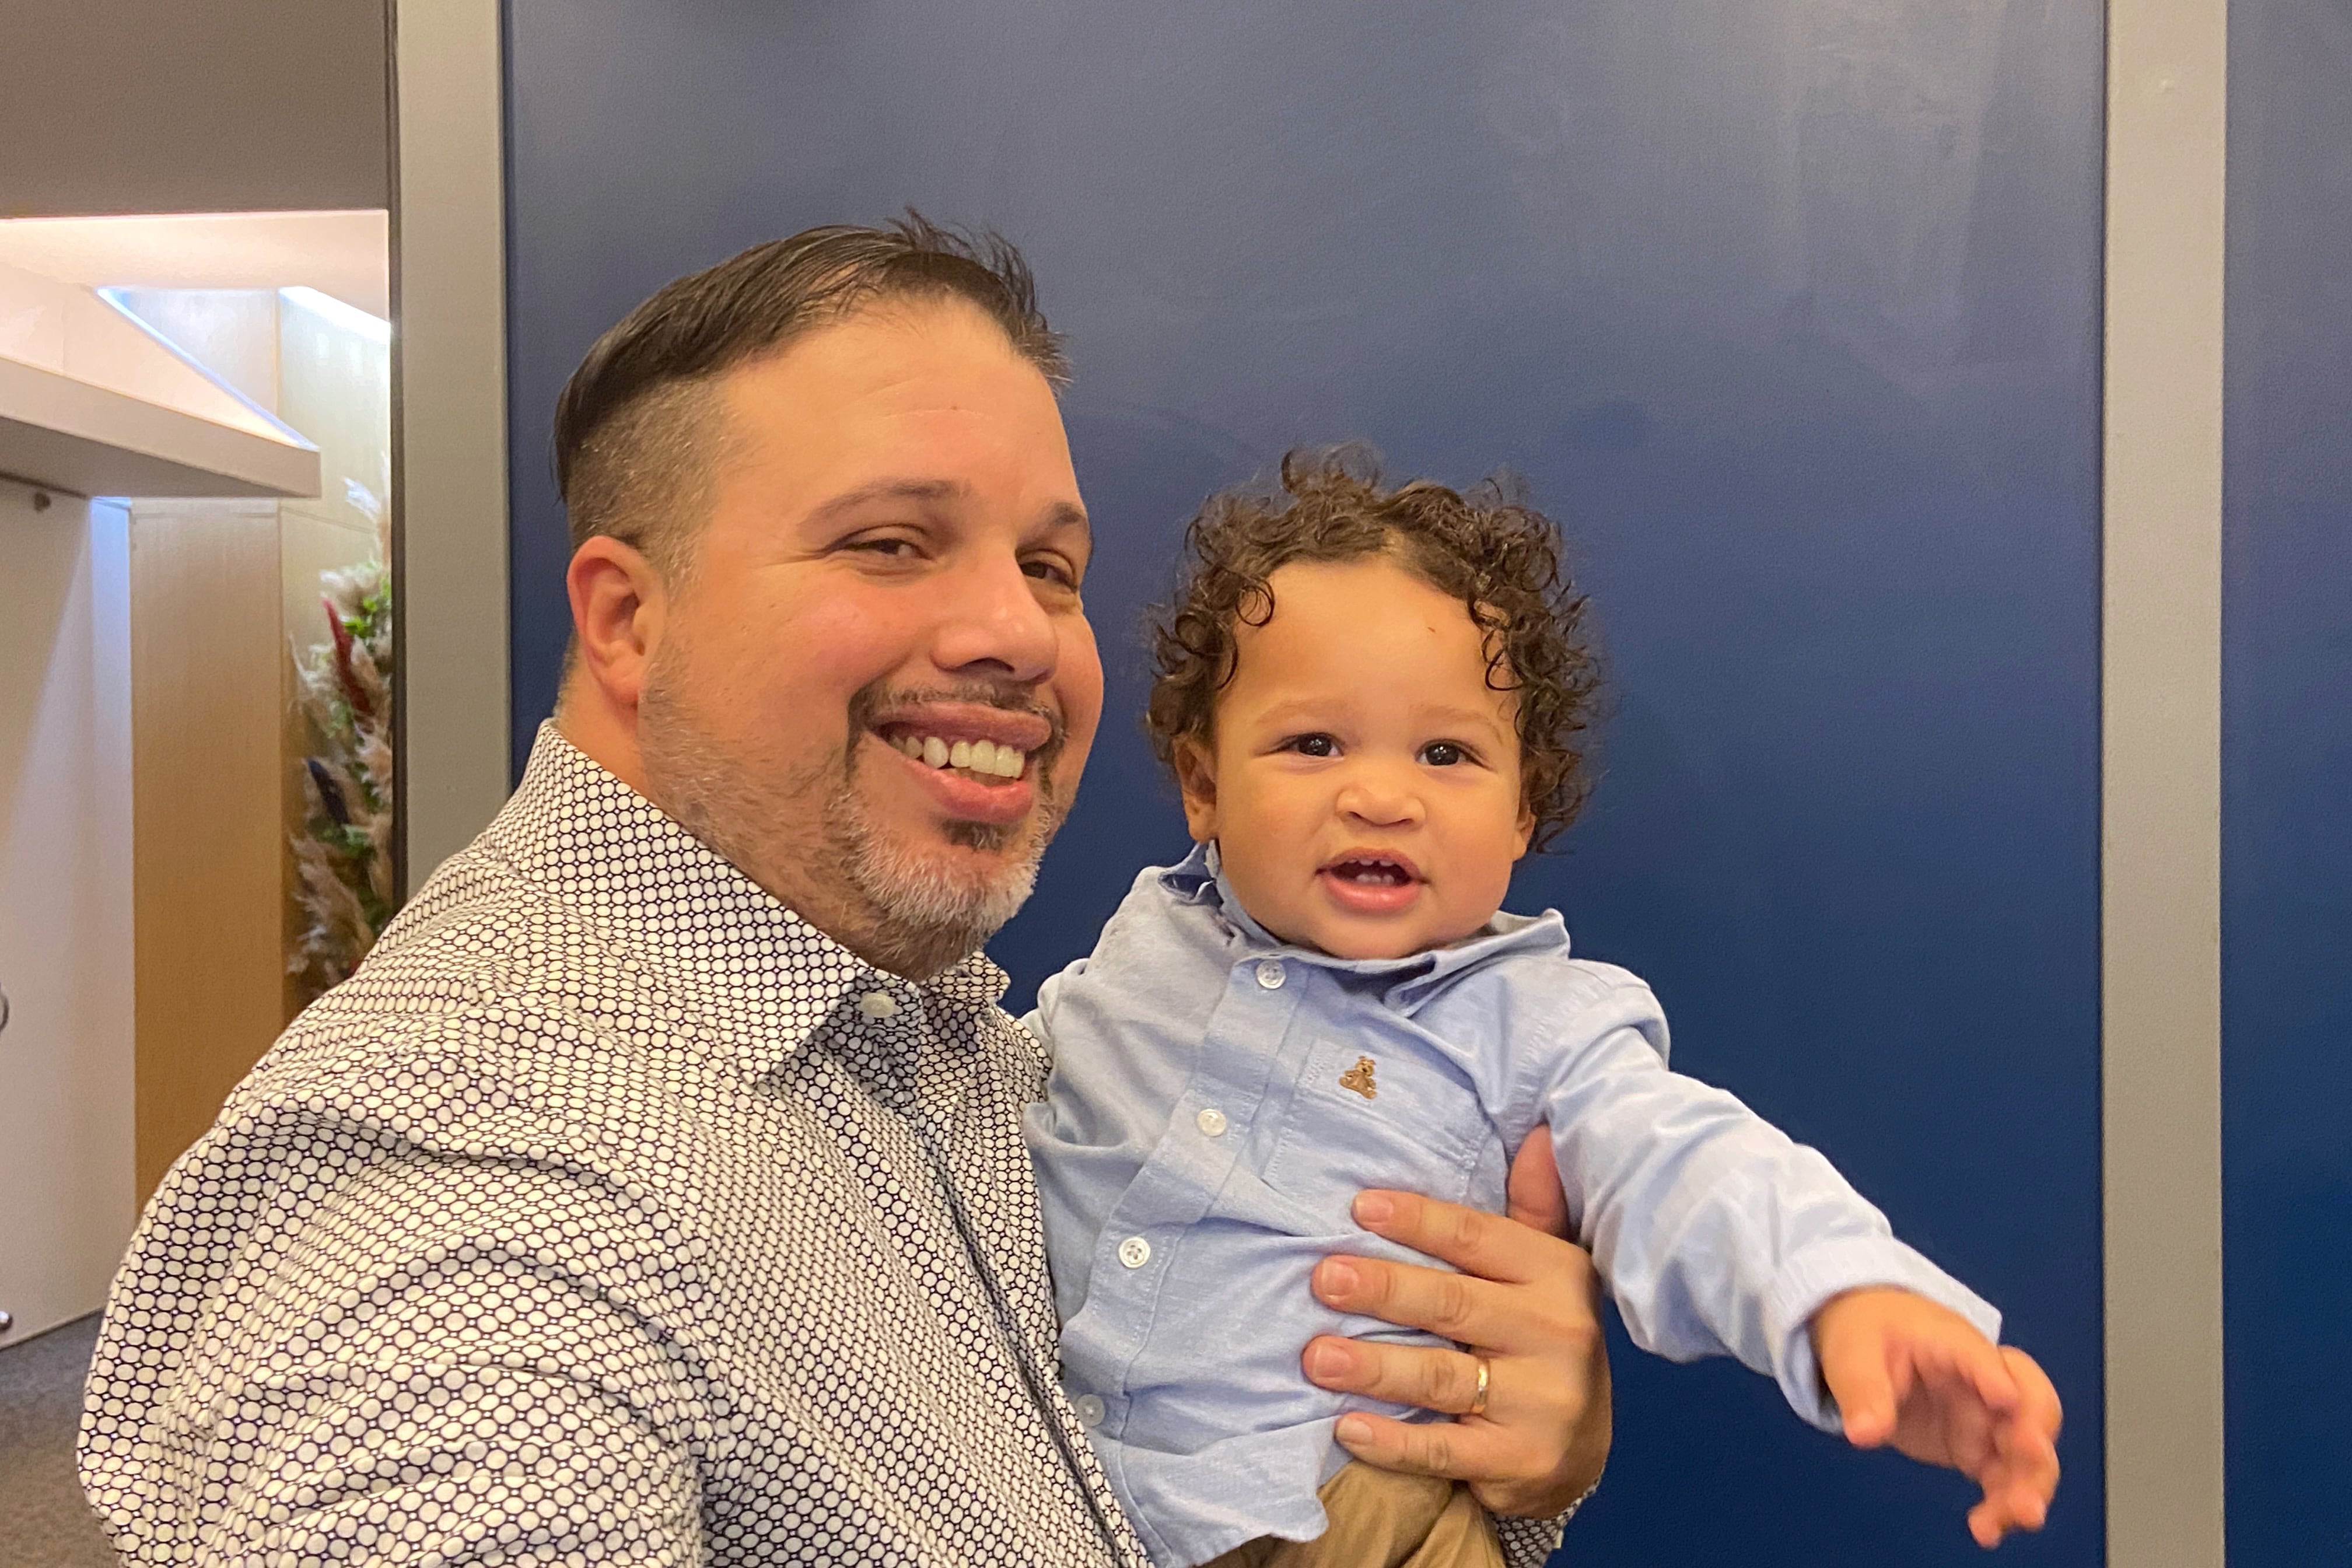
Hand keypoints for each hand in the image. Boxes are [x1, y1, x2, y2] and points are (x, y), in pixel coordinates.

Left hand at [1299, 1128, 1610, 1517]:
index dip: (1417, 1220)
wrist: (1582, 1449)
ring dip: (1373, 1366)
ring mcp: (1541, 1402)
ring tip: (1315, 1356)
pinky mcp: (1520, 1459)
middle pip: (1452, 1302)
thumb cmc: (1543, 1339)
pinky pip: (1444, 1450)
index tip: (1359, 1207)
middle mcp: (1555, 1333)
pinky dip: (1393, 1442)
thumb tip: (1539, 1133)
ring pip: (1441, 1376)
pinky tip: (1347, 1428)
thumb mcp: (1550, 1271)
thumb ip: (1535, 1208)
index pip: (1477, 1238)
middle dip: (1383, 1287)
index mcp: (1557, 1274)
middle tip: (1323, 1278)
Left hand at [1812, 1287, 2062, 1546]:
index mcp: (1953, 1343)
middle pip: (2031, 1405)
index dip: (1995, 1376)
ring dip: (2030, 1483)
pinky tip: (1986, 1530)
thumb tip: (1864, 1432)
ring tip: (2020, 1516)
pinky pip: (2003, 1480)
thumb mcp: (1855, 1354)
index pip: (1980, 1356)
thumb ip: (1863, 1391)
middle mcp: (1985, 1381)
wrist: (1875, 1340)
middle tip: (2031, 1462)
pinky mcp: (1978, 1449)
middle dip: (2036, 1437)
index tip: (2005, 1399)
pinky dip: (2003, 1505)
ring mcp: (1986, 1418)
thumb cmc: (1872, 1334)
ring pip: (2027, 1451)